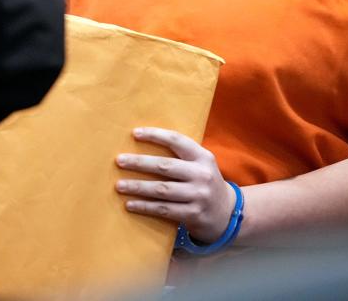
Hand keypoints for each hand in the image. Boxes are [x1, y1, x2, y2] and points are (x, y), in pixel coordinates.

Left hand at [116, 127, 236, 242]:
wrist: (228, 213)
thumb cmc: (205, 184)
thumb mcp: (201, 165)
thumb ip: (181, 156)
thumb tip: (144, 145)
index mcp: (203, 157)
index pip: (177, 140)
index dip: (155, 135)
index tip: (134, 133)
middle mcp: (202, 174)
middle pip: (165, 166)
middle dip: (139, 162)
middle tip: (119, 160)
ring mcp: (198, 195)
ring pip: (161, 189)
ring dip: (138, 187)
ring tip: (119, 185)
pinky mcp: (193, 214)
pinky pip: (163, 209)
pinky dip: (145, 207)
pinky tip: (130, 204)